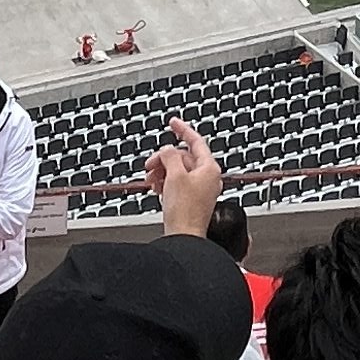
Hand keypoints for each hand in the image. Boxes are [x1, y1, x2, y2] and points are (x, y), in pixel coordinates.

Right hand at [147, 119, 223, 238]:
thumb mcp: (174, 175)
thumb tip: (167, 150)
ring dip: (162, 172)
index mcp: (209, 168)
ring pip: (178, 171)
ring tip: (151, 180)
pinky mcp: (192, 200)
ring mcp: (200, 189)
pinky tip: (156, 188)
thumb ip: (170, 156)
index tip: (173, 122)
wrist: (183, 237)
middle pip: (183, 157)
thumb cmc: (184, 211)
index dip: (182, 129)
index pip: (196, 141)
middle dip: (164, 159)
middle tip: (150, 165)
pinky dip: (165, 183)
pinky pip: (177, 184)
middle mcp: (208, 177)